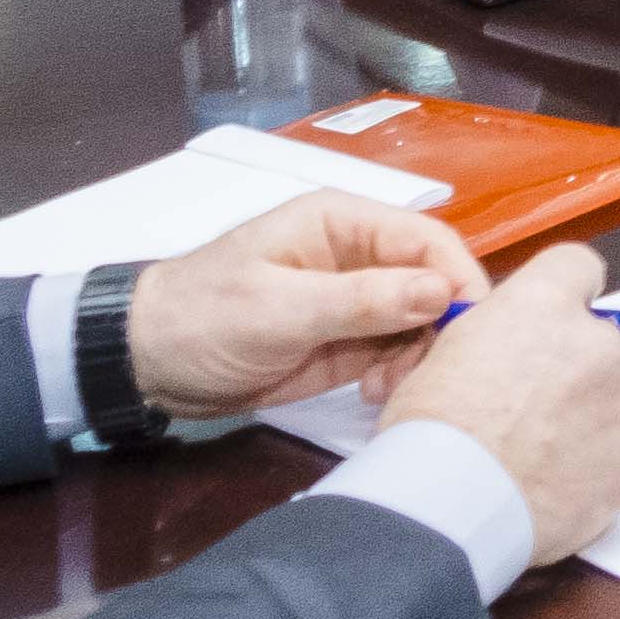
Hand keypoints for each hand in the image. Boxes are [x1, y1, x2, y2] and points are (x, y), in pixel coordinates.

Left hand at [119, 191, 489, 418]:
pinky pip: (398, 352)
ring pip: (423, 322)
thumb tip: (442, 292)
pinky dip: (398, 375)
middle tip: (420, 373)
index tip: (471, 329)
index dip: (459, 279)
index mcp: (344, 223)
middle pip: (435, 283)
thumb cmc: (206, 318)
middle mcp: (360, 256)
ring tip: (383, 389)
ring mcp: (357, 301)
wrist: (148, 363)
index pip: (428, 240)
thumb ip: (362, 301)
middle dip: (438, 327)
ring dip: (417, 357)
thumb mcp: (280, 309)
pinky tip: (372, 395)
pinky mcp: (349, 342)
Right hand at [380, 240, 619, 564]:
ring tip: (532, 461)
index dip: (563, 294)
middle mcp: (596, 341)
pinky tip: (553, 486)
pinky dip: (596, 465)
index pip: (577, 267)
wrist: (450, 506)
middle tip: (524, 413)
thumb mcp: (441, 357)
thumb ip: (492, 337)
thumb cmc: (429, 433)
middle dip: (567, 370)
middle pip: (594, 341)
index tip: (548, 323)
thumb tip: (504, 350)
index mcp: (542, 305)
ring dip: (582, 420)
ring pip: (610, 399)